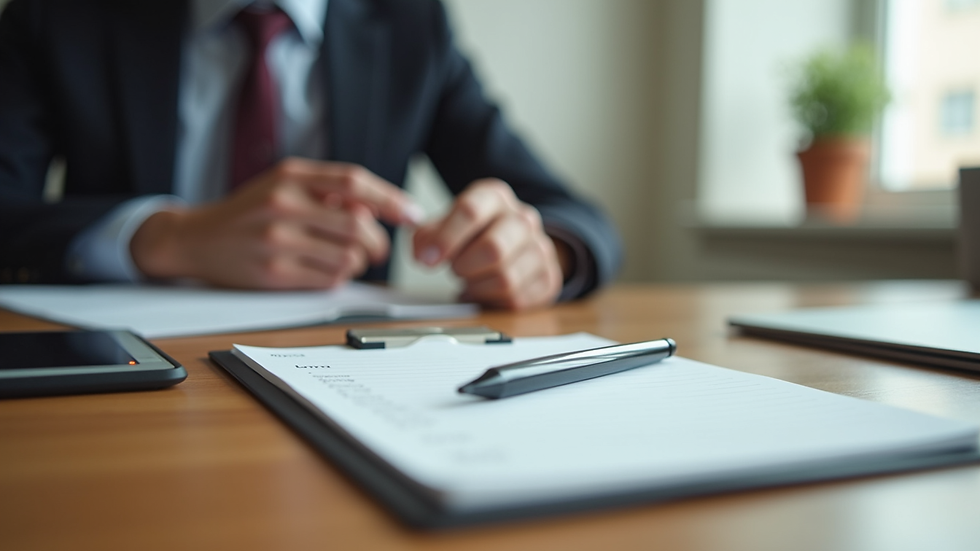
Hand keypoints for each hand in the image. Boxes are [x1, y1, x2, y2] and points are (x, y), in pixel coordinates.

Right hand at [130, 158, 421, 288]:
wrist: (196, 239)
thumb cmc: (250, 211)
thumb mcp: (284, 183)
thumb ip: (327, 188)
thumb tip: (381, 207)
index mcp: (292, 176)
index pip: (354, 182)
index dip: (390, 199)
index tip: (413, 215)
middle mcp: (284, 203)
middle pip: (359, 226)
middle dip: (378, 243)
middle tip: (377, 250)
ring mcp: (278, 240)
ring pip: (349, 256)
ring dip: (359, 263)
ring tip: (347, 259)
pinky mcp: (274, 273)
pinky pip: (330, 279)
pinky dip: (338, 277)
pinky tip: (325, 270)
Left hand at [412, 179, 567, 309]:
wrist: (514, 244)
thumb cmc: (474, 234)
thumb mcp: (445, 226)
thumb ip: (427, 237)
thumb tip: (424, 254)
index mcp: (495, 197)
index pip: (470, 211)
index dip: (445, 239)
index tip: (427, 259)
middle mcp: (523, 218)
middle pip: (493, 248)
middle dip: (464, 266)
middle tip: (454, 269)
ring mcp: (540, 247)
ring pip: (505, 278)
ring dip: (477, 286)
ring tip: (470, 279)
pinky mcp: (548, 276)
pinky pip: (516, 298)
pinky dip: (492, 300)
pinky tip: (485, 290)